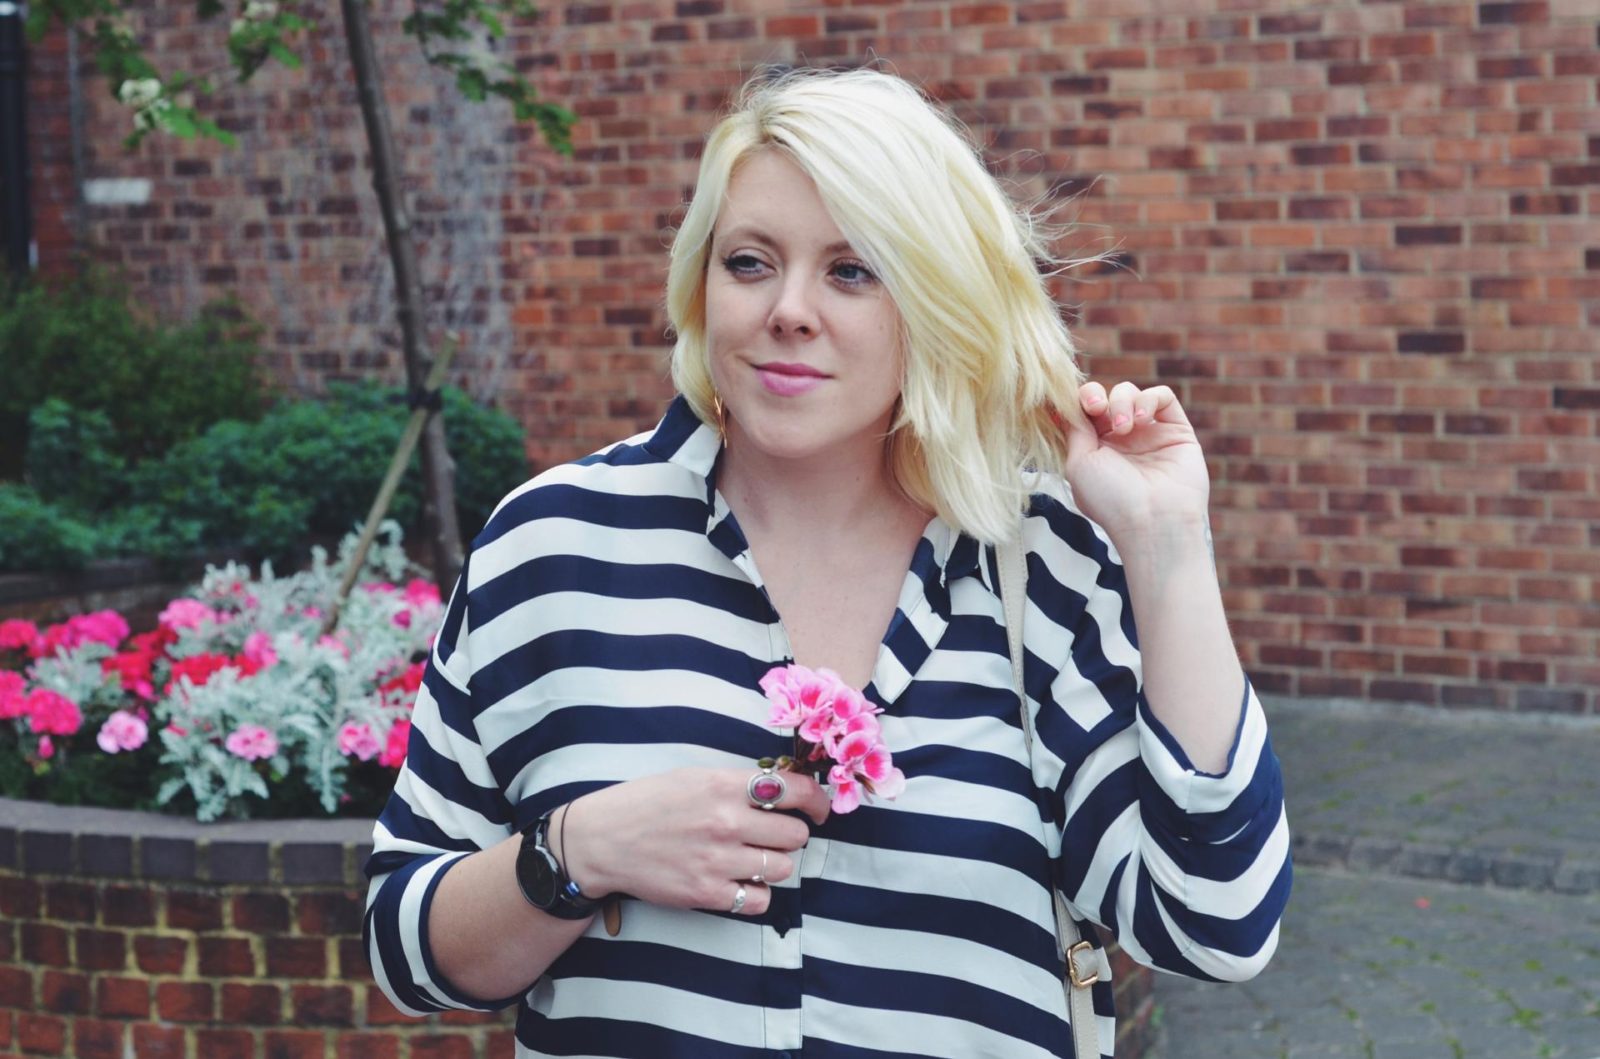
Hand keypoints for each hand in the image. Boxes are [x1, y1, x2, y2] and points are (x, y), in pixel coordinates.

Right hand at [559, 766, 830, 916]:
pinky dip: (756, 893)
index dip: (817, 801)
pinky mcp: (707, 894)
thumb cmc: (648, 803)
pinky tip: (740, 881)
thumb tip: (785, 787)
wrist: (602, 840)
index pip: (794, 790)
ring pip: (783, 868)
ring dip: (775, 864)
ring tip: (752, 858)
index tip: (819, 810)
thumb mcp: (694, 776)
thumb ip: (738, 783)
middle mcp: (725, 821)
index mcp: (724, 785)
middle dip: (791, 835)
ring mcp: (717, 860)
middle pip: (796, 835)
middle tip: (772, 835)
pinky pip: (759, 900)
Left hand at [1058, 380, 1211, 541]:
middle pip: (1105, 397)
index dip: (1078, 402)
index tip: (1078, 408)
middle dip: (1097, 396)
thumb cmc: (1110, 500)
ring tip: (1124, 426)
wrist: (1152, 521)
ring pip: (1131, 393)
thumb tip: (1067, 404)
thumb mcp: (1078, 463)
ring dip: (1122, 400)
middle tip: (1098, 409)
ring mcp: (1149, 434)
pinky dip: (1149, 399)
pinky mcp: (1176, 430)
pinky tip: (1141, 419)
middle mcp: (1121, 440)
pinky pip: (1163, 397)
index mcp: (1095, 449)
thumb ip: (1074, 429)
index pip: (1083, 411)